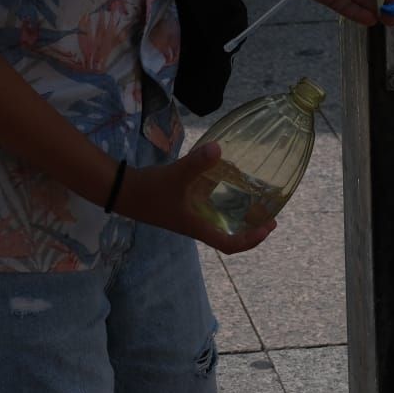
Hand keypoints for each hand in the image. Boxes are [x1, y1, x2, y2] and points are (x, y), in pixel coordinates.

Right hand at [111, 142, 274, 254]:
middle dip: (251, 227)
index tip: (268, 227)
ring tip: (257, 197)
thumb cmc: (150, 190)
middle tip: (270, 213)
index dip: (251, 240)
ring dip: (239, 213)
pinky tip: (230, 177)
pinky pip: (211, 206)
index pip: (230, 245)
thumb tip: (219, 148)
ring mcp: (191, 215)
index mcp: (198, 227)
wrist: (123, 190)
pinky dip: (223, 197)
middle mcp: (198, 225)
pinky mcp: (185, 204)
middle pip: (230, 235)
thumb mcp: (176, 175)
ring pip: (221, 220)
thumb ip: (197, 162)